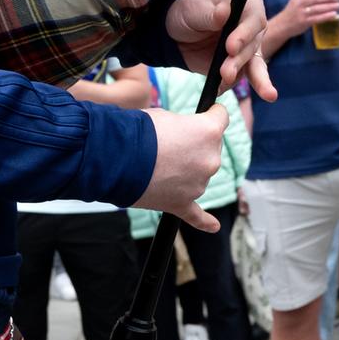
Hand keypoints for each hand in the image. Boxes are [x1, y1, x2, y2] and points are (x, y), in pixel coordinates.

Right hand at [133, 104, 230, 231]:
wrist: (116, 158)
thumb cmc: (139, 132)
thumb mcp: (167, 116)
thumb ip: (186, 125)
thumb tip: (188, 135)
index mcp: (209, 132)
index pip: (222, 117)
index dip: (212, 113)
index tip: (208, 112)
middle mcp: (210, 160)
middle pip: (211, 148)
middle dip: (194, 145)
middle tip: (168, 143)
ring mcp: (198, 184)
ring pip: (199, 174)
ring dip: (185, 169)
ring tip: (158, 164)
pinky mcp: (182, 203)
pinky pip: (198, 216)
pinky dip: (205, 222)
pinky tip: (213, 227)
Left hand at [166, 0, 275, 101]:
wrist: (175, 33)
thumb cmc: (189, 12)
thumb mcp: (195, 9)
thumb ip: (211, 13)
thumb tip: (224, 11)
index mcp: (248, 8)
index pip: (255, 21)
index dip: (245, 34)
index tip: (231, 47)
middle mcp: (252, 29)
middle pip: (254, 47)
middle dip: (239, 61)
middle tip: (226, 72)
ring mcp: (247, 50)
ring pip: (256, 67)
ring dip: (253, 80)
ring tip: (247, 88)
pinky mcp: (238, 67)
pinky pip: (238, 79)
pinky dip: (229, 85)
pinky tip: (219, 90)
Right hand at [268, 0, 338, 37]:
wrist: (282, 25)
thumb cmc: (292, 12)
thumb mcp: (296, 1)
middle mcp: (298, 3)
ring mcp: (301, 13)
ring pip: (318, 8)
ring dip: (329, 6)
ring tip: (338, 5)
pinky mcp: (304, 22)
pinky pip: (318, 18)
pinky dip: (327, 16)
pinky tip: (334, 14)